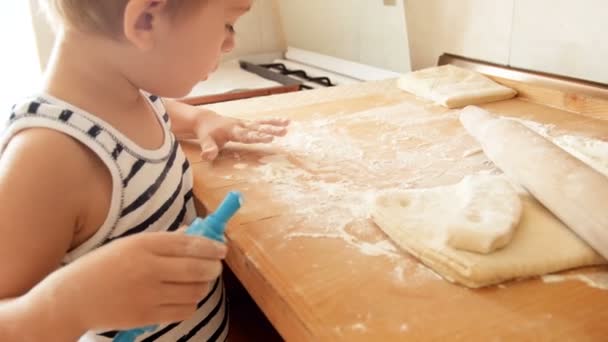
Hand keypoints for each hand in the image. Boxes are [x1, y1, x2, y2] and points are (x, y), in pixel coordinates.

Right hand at [27, 230, 226, 331]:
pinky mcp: (148, 316)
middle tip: (215, 266)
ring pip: (195, 290)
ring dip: (203, 285)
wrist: (72, 300)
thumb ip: (162, 241)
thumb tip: (194, 235)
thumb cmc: (101, 268)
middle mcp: (148, 269)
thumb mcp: (128, 245)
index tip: (221, 248)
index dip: (210, 246)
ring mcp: (148, 295)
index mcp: (142, 245)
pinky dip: (190, 303)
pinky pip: (184, 310)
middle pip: (197, 268)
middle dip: (213, 267)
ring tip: (198, 281)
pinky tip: (184, 297)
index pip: (188, 243)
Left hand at [195, 113, 289, 160]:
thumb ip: (208, 148)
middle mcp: (240, 125)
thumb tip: (207, 156)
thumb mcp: (204, 140)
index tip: (269, 138)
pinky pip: (261, 123)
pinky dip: (272, 121)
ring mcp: (245, 123)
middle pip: (257, 128)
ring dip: (274, 124)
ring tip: (288, 124)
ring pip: (261, 123)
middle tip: (283, 131)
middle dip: (270, 129)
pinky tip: (284, 122)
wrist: (206, 120)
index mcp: (231, 130)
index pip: (246, 135)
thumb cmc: (206, 133)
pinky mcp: (248, 124)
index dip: (257, 137)